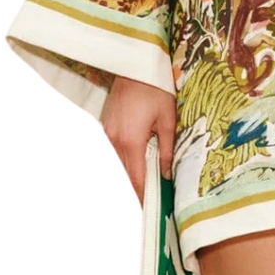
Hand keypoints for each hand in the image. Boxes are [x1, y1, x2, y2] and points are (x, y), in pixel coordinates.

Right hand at [102, 75, 178, 207]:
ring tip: (133, 190)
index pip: (134, 178)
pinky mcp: (105, 124)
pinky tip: (125, 167)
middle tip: (138, 206)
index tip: (143, 209)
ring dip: (123, 176)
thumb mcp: (168, 121)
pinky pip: (110, 150)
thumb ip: (168, 150)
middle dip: (130, 190)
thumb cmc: (156, 90)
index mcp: (131, 142)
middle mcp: (114, 140)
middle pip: (121, 173)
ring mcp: (107, 132)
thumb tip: (167, 174)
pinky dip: (117, 162)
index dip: (139, 195)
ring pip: (113, 162)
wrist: (136, 66)